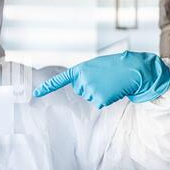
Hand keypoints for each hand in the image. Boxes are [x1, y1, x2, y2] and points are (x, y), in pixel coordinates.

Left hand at [33, 51, 169, 108]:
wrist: (133, 69)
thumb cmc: (116, 66)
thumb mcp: (96, 66)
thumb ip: (85, 74)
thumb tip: (81, 87)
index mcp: (80, 70)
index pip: (60, 80)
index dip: (47, 87)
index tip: (36, 93)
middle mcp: (81, 80)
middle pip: (81, 91)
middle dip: (91, 87)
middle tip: (104, 79)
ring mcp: (89, 90)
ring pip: (90, 97)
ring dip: (100, 92)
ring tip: (110, 83)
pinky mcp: (98, 99)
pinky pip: (99, 103)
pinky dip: (106, 99)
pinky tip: (113, 90)